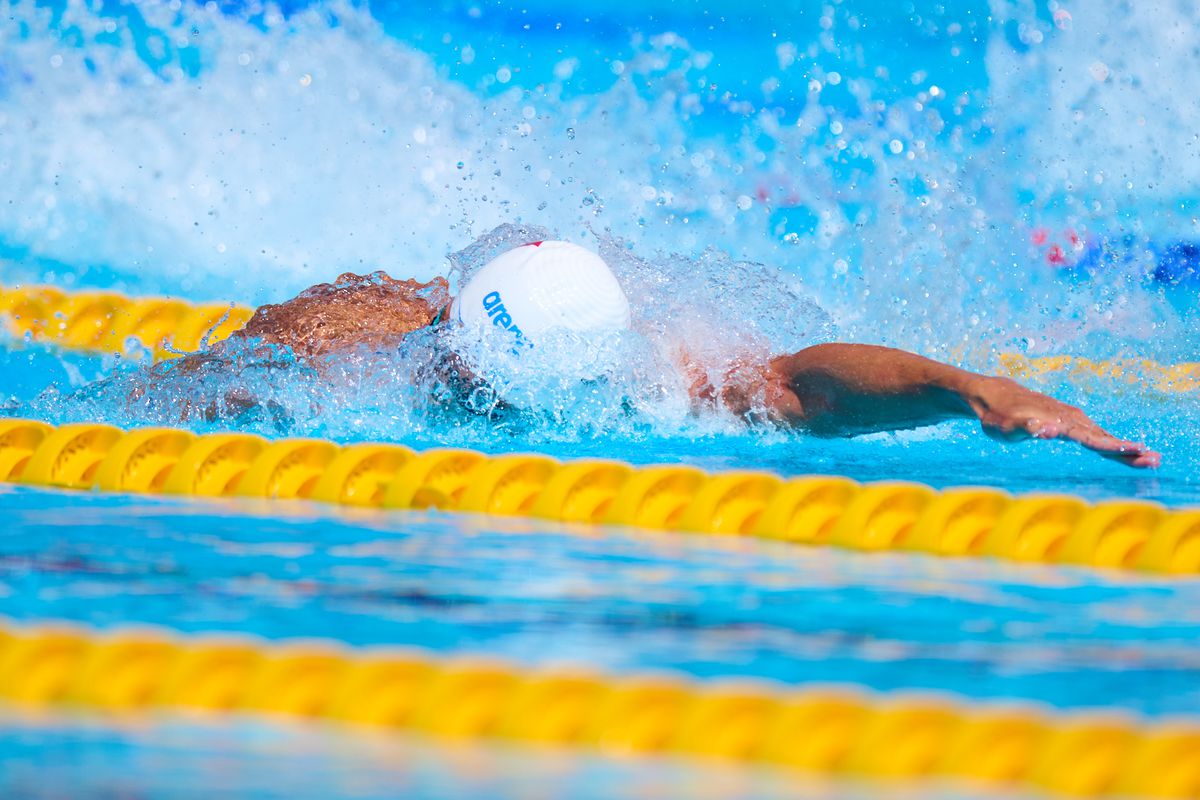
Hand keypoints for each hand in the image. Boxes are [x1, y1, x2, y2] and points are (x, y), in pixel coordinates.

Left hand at [964, 376, 1160, 467]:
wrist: (994, 395)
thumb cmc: (998, 414)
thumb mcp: (1006, 426)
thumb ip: (1028, 427)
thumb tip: (1050, 430)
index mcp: (1060, 422)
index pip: (1090, 438)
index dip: (1112, 447)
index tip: (1135, 451)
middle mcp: (1070, 419)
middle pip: (1103, 438)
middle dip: (1129, 450)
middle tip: (1155, 461)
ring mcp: (1071, 419)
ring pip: (1102, 436)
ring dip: (1125, 448)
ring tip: (1150, 458)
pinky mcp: (1068, 421)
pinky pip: (1095, 434)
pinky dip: (1111, 442)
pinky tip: (1123, 451)